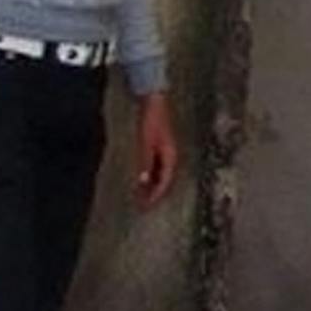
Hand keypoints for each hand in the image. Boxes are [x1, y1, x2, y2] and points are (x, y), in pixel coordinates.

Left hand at [134, 91, 178, 208]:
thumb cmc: (151, 121)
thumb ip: (145, 162)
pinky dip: (149, 177)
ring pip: (160, 176)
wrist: (154, 104)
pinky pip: (155, 169)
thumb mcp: (146, 143)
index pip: (165, 182)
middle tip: (142, 206)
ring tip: (140, 197)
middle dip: (154, 194)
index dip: (156, 195)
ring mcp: (165, 153)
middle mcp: (170, 157)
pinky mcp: (159, 149)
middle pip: (164, 181)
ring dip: (151, 187)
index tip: (147, 205)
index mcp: (170, 156)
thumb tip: (143, 181)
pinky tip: (140, 181)